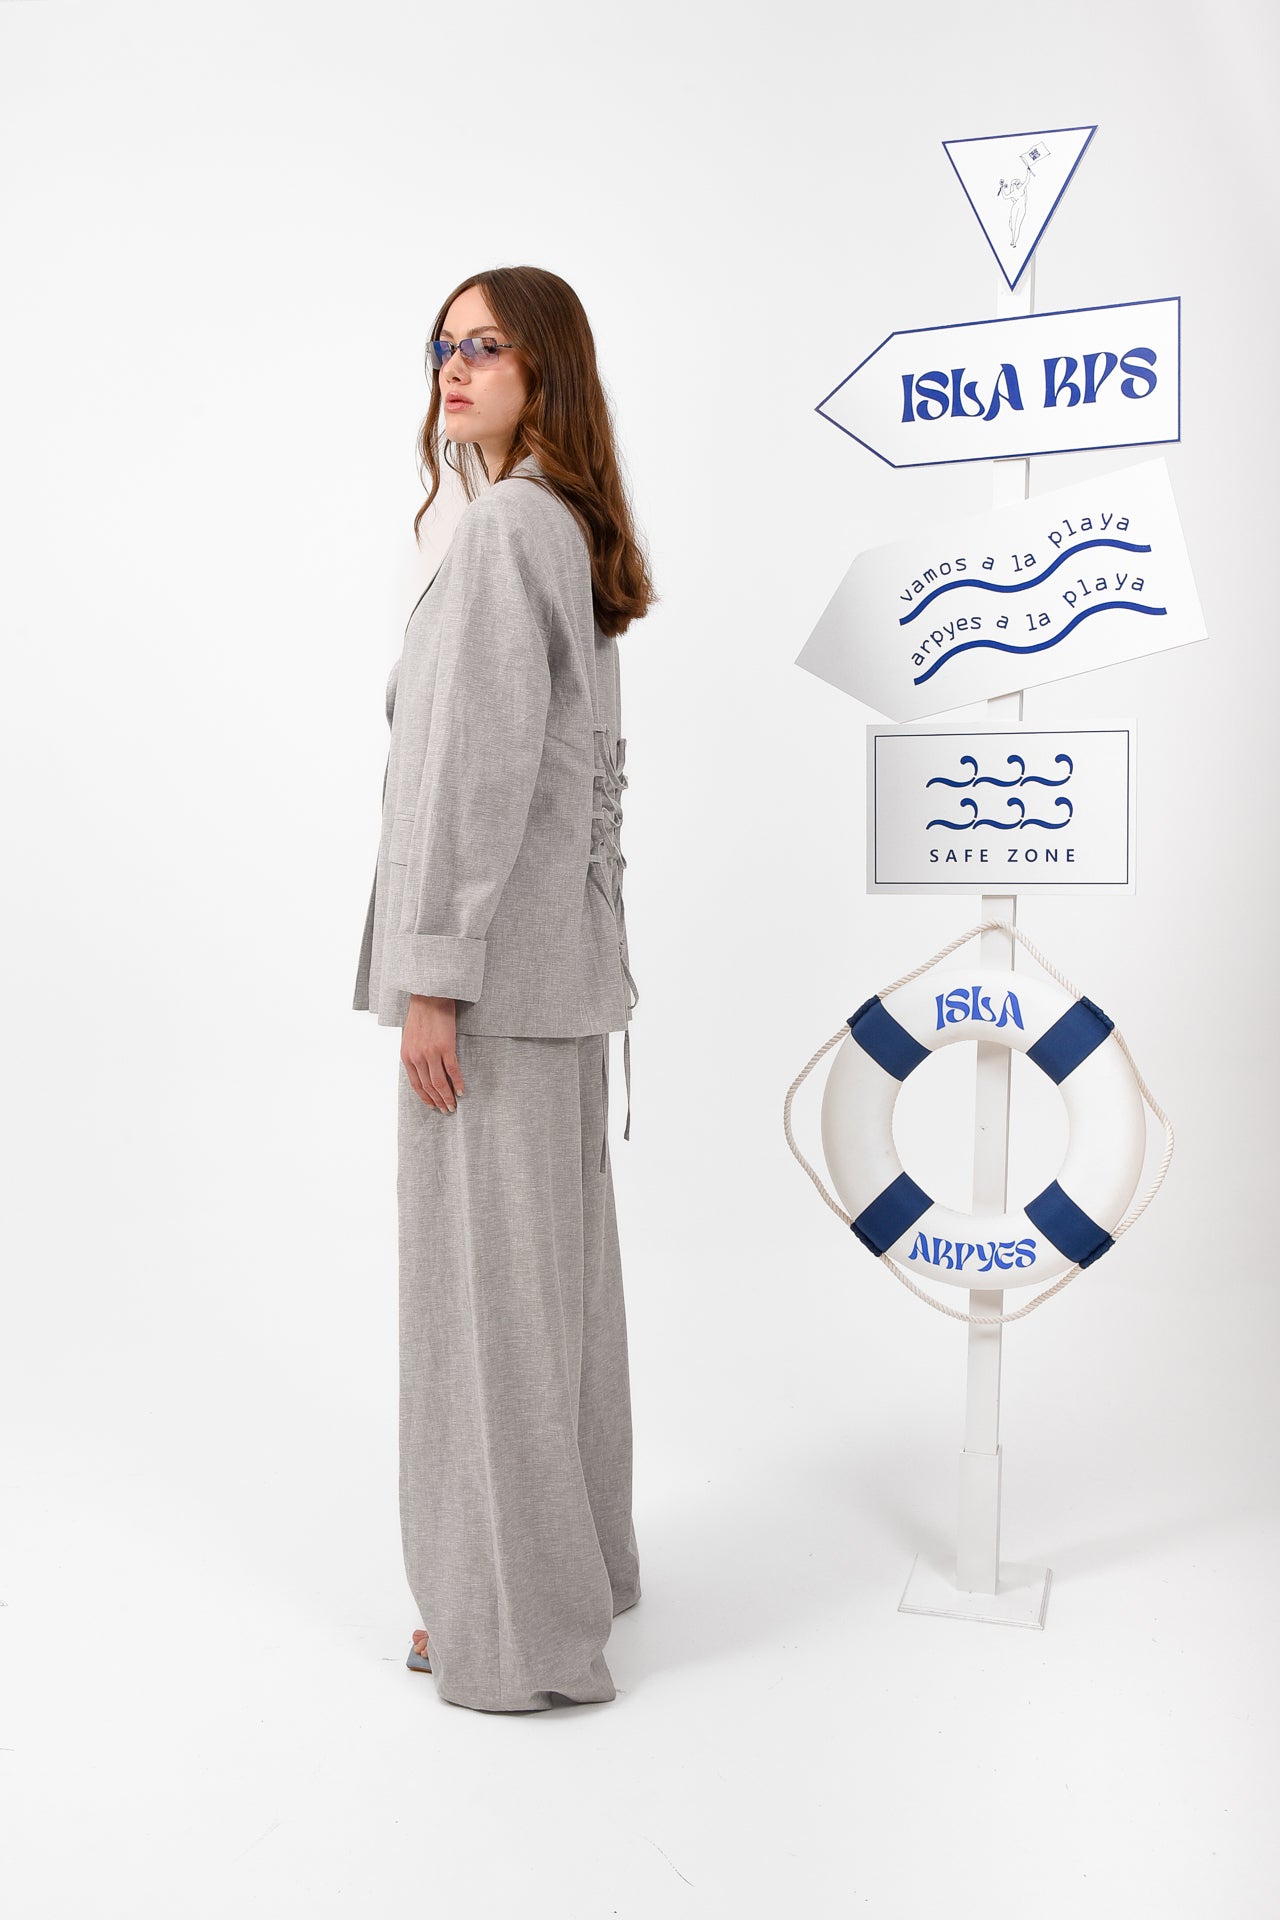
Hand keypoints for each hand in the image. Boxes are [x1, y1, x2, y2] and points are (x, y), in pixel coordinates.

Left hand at [401, 994, 464, 1111]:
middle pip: (429, 1087)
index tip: (433, 1106)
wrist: (429, 997)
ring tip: (454, 1105)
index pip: (416, 1085)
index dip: (425, 1098)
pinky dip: (458, 1083)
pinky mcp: (446, 1047)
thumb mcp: (410, 1038)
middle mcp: (417, 1058)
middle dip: (438, 1101)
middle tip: (446, 1110)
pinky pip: (453, 1071)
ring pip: (440, 1083)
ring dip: (447, 1097)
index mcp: (407, 1057)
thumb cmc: (421, 1015)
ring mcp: (431, 1053)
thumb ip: (414, 1056)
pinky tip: (462, 1091)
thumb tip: (423, 1072)